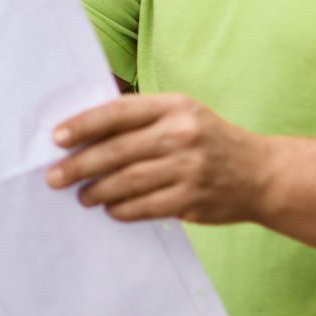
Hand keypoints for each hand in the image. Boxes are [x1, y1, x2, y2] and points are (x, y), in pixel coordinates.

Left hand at [47, 92, 270, 224]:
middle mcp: (182, 134)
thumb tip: (84, 132)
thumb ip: (142, 119)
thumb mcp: (183, 115)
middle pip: (117, 151)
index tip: (57, 138)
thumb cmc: (209, 141)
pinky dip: (122, 209)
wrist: (262, 174)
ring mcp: (189, 168)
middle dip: (79, 165)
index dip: (83, 125)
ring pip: (127, 182)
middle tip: (54, 177)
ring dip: (96, 191)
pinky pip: (145, 207)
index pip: (118, 112)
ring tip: (81, 196)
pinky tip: (110, 209)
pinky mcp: (192, 199)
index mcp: (174, 106)